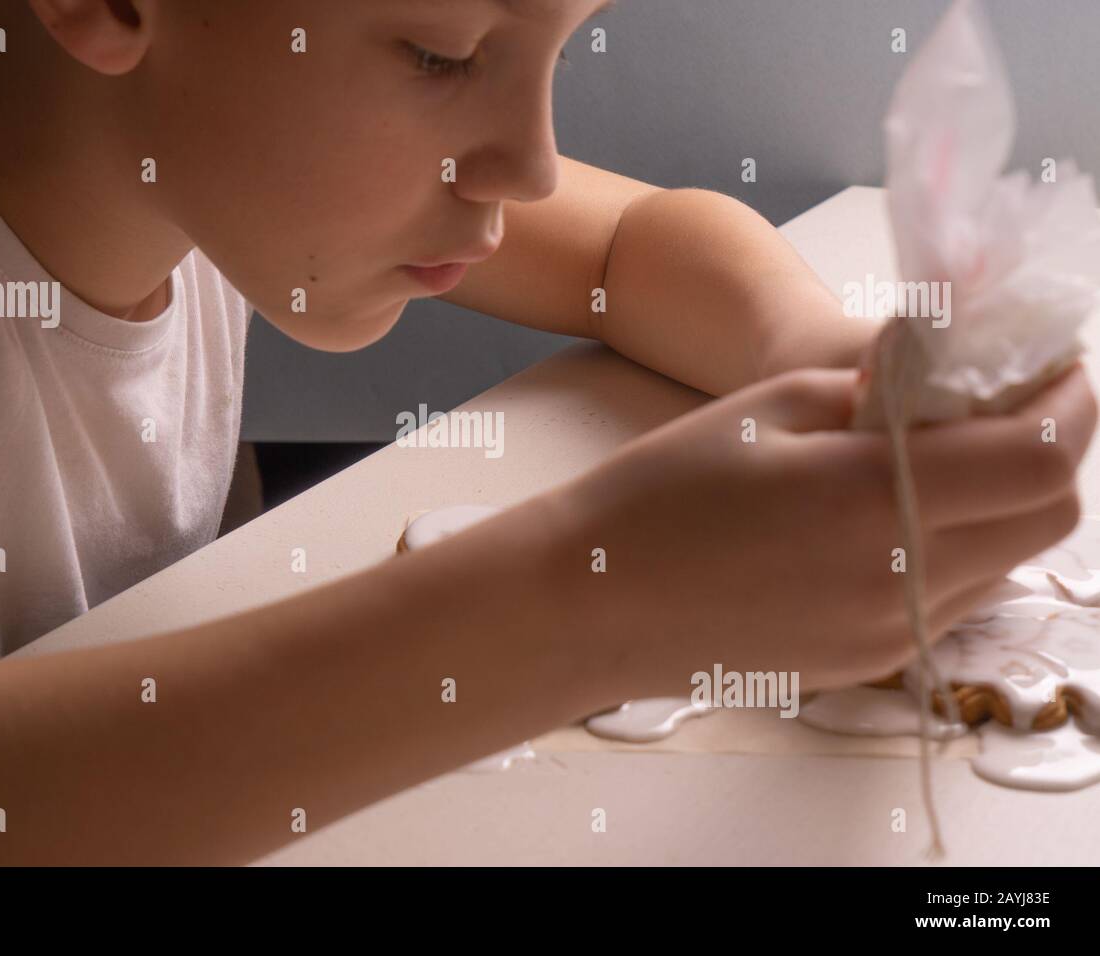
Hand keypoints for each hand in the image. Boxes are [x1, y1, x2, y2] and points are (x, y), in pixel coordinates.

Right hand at [542, 364, 1097, 698]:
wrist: (591, 600)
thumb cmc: (660, 492)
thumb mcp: (769, 408)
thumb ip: (880, 389)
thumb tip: (951, 378)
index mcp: (874, 502)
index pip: (1041, 455)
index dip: (1071, 401)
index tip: (1056, 367)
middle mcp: (901, 583)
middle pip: (1048, 516)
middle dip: (1049, 449)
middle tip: (1002, 406)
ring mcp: (887, 634)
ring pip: (1007, 562)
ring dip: (1003, 501)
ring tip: (940, 461)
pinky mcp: (865, 661)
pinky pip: (952, 600)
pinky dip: (957, 548)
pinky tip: (894, 518)